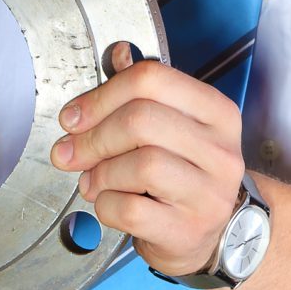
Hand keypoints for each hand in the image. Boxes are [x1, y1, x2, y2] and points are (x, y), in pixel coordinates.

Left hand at [50, 48, 243, 277]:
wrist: (221, 234)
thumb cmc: (186, 174)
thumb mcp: (176, 128)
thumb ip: (146, 94)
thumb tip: (118, 55)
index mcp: (216, 112)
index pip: (152, 80)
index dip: (102, 95)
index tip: (73, 117)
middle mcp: (220, 151)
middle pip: (141, 120)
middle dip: (94, 137)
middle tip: (69, 152)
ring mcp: (209, 193)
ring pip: (140, 165)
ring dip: (100, 173)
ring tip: (92, 180)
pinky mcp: (189, 231)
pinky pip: (132, 209)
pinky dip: (105, 204)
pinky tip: (107, 202)